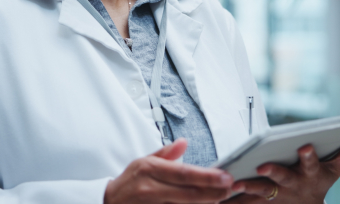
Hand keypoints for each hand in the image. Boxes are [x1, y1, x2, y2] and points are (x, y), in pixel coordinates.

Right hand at [104, 138, 235, 203]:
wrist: (109, 202)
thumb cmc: (129, 181)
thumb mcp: (143, 160)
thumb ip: (166, 153)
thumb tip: (184, 142)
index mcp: (150, 169)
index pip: (184, 173)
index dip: (207, 176)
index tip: (225, 176)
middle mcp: (151, 188)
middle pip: (189, 193)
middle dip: (213, 192)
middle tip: (230, 188)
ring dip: (206, 203)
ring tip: (222, 197)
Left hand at [222, 135, 339, 203]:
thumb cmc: (320, 180)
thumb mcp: (335, 169)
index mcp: (311, 174)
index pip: (311, 162)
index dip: (308, 156)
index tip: (303, 146)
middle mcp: (293, 184)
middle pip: (283, 177)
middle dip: (273, 172)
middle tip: (262, 167)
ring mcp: (278, 194)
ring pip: (262, 191)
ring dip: (248, 187)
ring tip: (235, 182)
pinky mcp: (263, 200)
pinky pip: (247, 200)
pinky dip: (236, 197)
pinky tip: (220, 196)